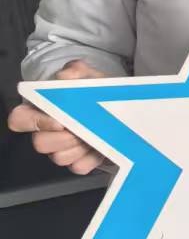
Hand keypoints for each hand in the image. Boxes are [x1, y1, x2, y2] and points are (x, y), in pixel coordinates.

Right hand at [6, 60, 107, 175]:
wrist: (121, 107)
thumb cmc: (96, 90)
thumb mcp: (89, 76)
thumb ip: (76, 71)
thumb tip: (64, 76)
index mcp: (40, 109)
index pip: (19, 120)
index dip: (34, 123)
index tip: (59, 122)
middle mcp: (46, 132)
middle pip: (39, 144)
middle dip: (64, 138)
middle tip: (82, 130)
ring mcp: (61, 149)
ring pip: (58, 158)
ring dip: (78, 147)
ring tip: (93, 135)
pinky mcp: (78, 161)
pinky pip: (77, 167)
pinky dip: (91, 158)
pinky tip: (100, 147)